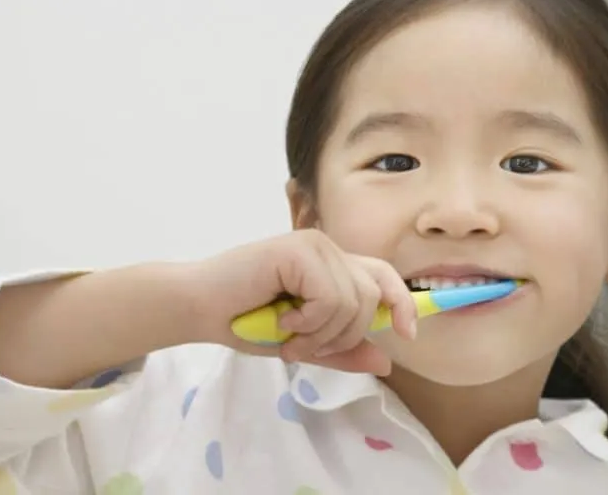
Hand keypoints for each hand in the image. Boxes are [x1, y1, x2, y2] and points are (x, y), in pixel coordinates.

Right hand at [189, 229, 417, 374]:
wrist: (199, 308)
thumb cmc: (242, 322)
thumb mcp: (302, 343)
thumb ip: (341, 350)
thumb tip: (386, 362)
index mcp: (329, 265)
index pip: (383, 276)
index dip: (403, 303)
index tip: (408, 334)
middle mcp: (326, 248)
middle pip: (372, 296)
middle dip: (345, 335)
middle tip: (306, 349)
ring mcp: (312, 245)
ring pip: (353, 301)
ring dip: (322, 334)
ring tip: (288, 338)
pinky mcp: (298, 250)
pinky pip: (331, 297)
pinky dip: (308, 322)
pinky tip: (281, 320)